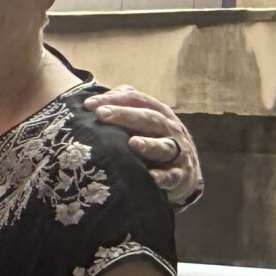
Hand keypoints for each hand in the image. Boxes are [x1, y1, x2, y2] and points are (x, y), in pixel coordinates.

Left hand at [90, 87, 200, 204]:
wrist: (186, 172)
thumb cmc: (155, 143)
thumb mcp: (144, 123)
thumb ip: (125, 108)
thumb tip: (97, 99)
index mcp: (160, 113)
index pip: (137, 99)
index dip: (114, 99)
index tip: (89, 104)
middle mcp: (170, 129)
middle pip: (149, 118)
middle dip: (125, 115)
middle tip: (101, 114)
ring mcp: (178, 152)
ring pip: (164, 146)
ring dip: (149, 144)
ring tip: (132, 143)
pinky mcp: (180, 175)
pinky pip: (172, 176)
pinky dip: (162, 177)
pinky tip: (150, 176)